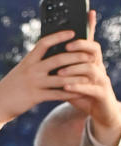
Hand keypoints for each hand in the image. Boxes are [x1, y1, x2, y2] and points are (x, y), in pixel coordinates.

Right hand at [0, 29, 90, 145]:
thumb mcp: (18, 73)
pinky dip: (70, 93)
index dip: (59, 36)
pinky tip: (79, 92)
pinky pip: (57, 94)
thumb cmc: (8, 90)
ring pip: (61, 78)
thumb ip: (32, 66)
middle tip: (88, 55)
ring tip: (89, 75)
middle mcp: (31, 71)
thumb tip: (48, 59)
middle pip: (58, 59)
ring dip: (77, 76)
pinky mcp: (35, 97)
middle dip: (76, 56)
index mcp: (27, 62)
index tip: (72, 33)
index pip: (44, 43)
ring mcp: (33, 84)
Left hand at [60, 13, 120, 143]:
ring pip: (91, 69)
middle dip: (80, 48)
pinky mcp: (101, 93)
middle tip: (65, 48)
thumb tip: (44, 59)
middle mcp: (99, 67)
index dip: (82, 38)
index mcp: (92, 62)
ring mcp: (102, 80)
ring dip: (74, 69)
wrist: (100, 111)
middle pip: (94, 51)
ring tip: (59, 72)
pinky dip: (78, 87)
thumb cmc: (83, 93)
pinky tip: (65, 87)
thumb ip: (63, 69)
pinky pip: (91, 88)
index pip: (90, 44)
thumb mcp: (73, 79)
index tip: (68, 35)